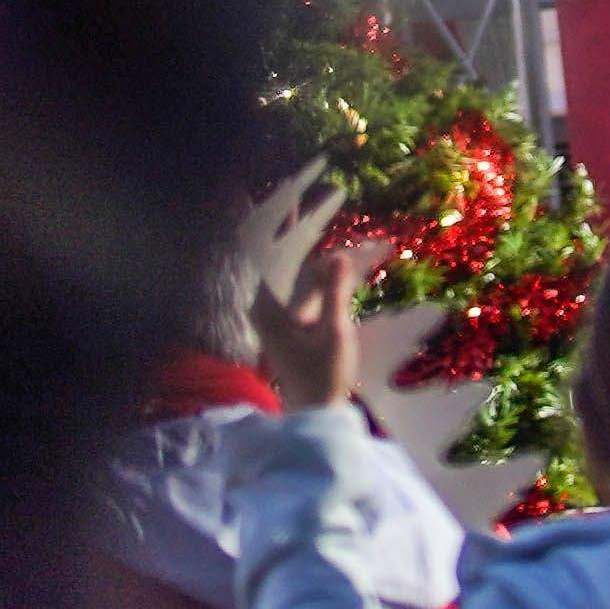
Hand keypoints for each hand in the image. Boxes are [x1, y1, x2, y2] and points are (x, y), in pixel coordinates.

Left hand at [260, 208, 375, 414]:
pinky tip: (342, 259)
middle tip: (301, 194)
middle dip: (297, 229)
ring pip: (297, 272)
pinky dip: (324, 273)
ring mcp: (279, 315)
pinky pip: (305, 287)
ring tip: (341, 229)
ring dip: (318, 253)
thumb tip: (339, 256)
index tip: (284, 194)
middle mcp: (267, 308)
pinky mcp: (293, 323)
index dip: (278, 224)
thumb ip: (336, 293)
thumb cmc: (323, 376)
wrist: (317, 414)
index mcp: (267, 309)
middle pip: (281, 257)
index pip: (268, 254)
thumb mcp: (334, 333)